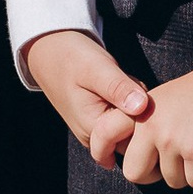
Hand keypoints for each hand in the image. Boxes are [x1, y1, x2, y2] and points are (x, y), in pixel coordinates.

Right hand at [24, 31, 153, 168]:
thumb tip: (142, 107)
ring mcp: (98, 135)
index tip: (127, 85)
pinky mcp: (101, 127)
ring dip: (134, 106)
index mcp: (93, 129)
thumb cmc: (72, 58)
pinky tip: (117, 90)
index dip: (141, 105)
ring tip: (117, 85)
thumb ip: (118, 87)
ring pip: (132, 127)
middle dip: (140, 108)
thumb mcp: (96, 68)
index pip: (136, 130)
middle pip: (137, 133)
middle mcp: (96, 139)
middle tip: (123, 84)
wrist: (50, 54)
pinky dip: (128, 105)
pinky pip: (125, 122)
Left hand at [120, 68, 192, 188]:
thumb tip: (148, 161)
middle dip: (157, 176)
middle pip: (134, 174)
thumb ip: (152, 125)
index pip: (108, 139)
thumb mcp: (167, 102)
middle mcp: (150, 125)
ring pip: (173, 180)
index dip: (115, 155)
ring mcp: (170, 139)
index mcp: (140, 111)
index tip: (129, 161)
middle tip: (177, 163)